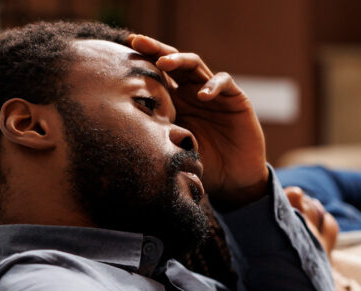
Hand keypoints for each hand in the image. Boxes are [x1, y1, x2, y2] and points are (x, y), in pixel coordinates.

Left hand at [128, 34, 267, 209]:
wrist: (234, 179)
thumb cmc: (204, 165)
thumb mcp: (175, 148)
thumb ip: (159, 134)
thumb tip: (126, 127)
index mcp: (175, 101)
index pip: (157, 74)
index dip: (143, 59)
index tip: (125, 48)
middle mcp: (192, 92)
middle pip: (173, 61)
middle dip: (156, 50)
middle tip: (139, 41)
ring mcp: (214, 93)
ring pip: (195, 65)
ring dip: (179, 60)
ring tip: (165, 63)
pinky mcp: (235, 98)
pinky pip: (223, 82)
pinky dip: (212, 85)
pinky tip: (202, 95)